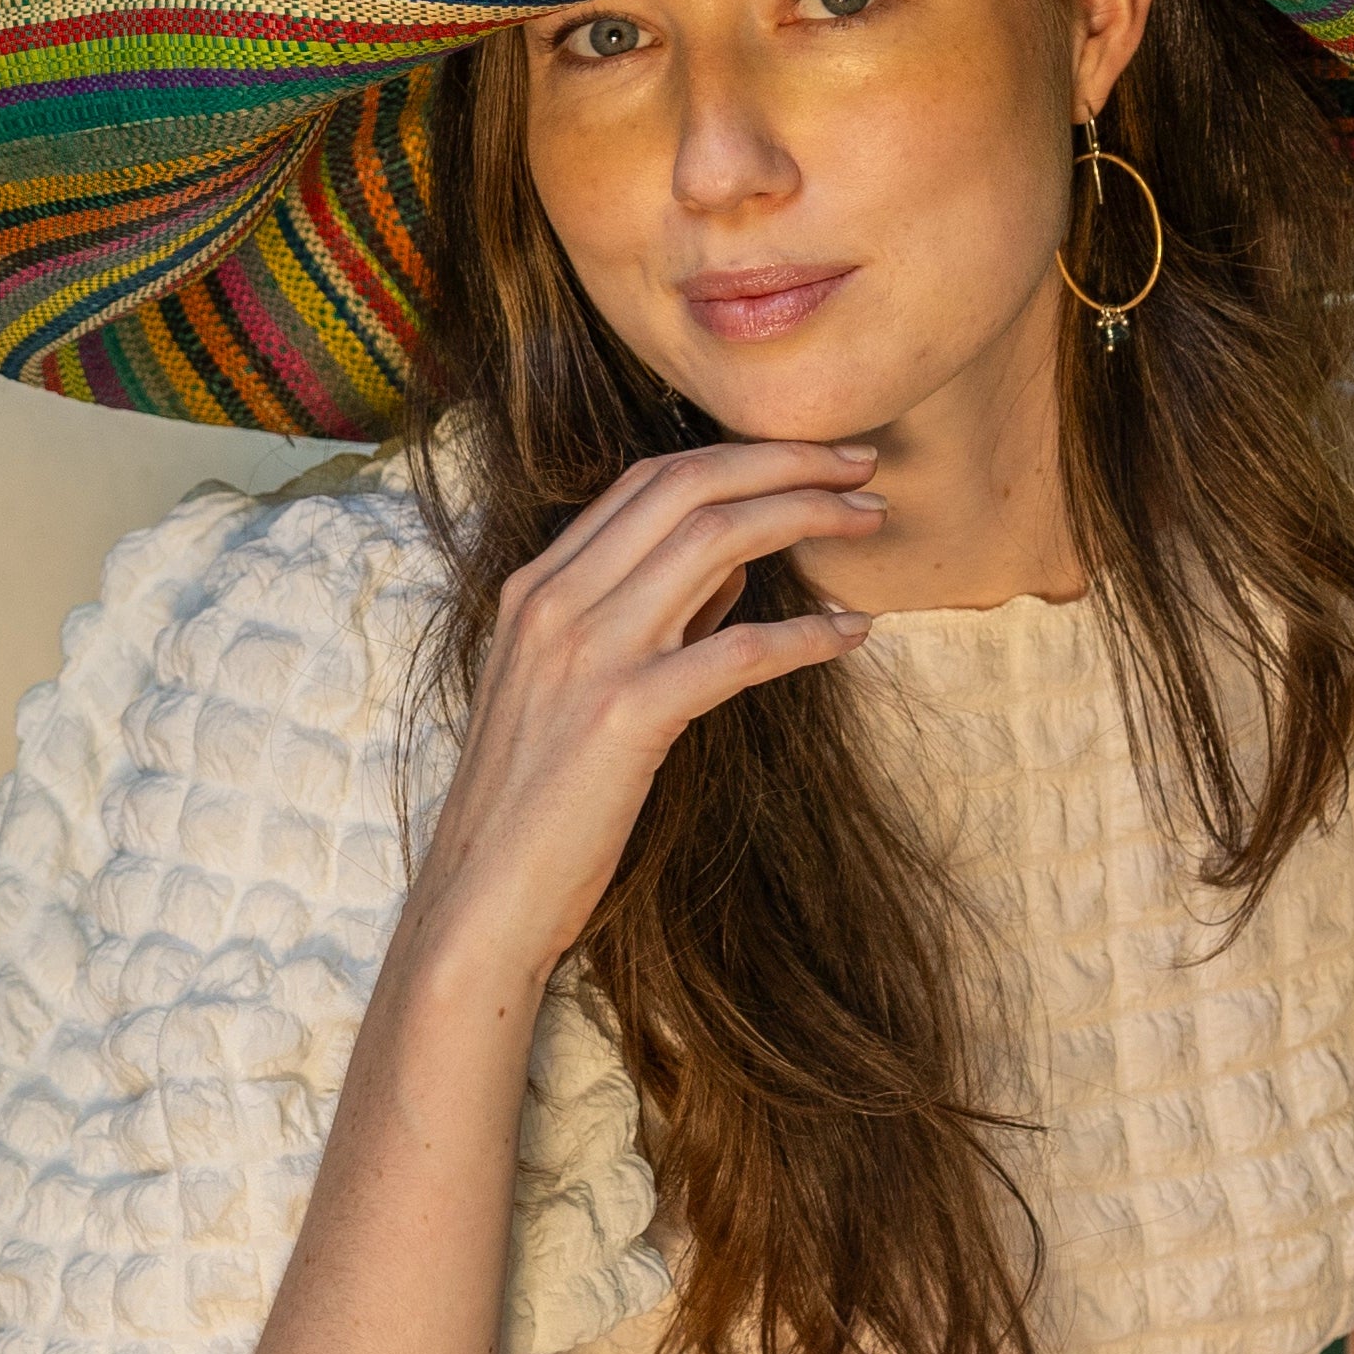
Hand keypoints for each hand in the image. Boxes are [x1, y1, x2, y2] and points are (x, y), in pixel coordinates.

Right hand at [410, 436, 886, 982]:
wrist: (483, 898)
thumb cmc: (538, 806)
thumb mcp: (578, 690)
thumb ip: (648, 619)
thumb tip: (734, 568)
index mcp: (537, 587)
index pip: (647, 481)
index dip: (738, 456)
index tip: (810, 458)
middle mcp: (556, 601)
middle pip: (687, 486)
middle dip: (786, 462)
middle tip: (862, 465)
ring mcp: (587, 653)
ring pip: (715, 542)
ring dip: (806, 518)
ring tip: (870, 520)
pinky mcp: (626, 716)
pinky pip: (738, 651)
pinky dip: (806, 635)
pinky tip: (852, 633)